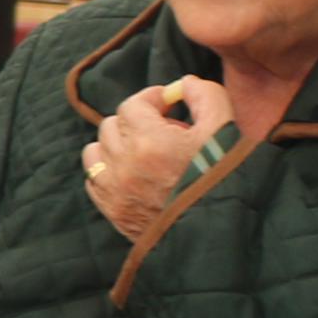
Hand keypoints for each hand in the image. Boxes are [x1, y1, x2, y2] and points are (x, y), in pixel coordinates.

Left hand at [83, 74, 230, 241]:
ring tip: (141, 150)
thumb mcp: (224, 131)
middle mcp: (124, 165)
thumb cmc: (224, 180)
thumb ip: (205, 97)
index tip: (168, 103)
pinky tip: (131, 173)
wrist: (220, 234)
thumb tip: (183, 83)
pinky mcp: (112, 212)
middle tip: (162, 129)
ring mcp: (114, 190)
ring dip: (114, 145)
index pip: (132, 105)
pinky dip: (106, 171)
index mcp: (150, 142)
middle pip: (111, 125)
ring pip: (95, 152)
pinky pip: (93, 180)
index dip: (151, 99)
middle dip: (135, 121)